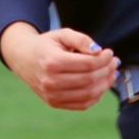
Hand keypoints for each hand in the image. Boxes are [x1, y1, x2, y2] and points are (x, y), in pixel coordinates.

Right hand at [0, 24, 117, 110]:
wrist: (23, 58)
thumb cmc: (46, 45)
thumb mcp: (62, 34)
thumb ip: (81, 39)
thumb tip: (99, 51)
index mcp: (52, 62)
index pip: (88, 64)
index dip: (104, 59)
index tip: (110, 53)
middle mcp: (50, 81)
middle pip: (89, 79)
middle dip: (107, 71)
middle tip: (114, 62)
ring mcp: (51, 95)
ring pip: (88, 94)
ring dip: (105, 84)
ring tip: (111, 73)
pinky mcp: (54, 103)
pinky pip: (82, 104)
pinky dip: (96, 96)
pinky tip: (101, 85)